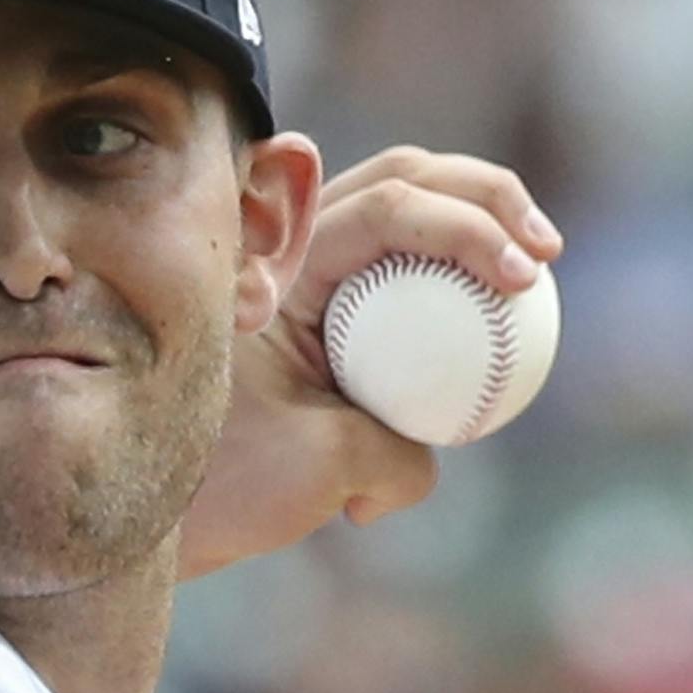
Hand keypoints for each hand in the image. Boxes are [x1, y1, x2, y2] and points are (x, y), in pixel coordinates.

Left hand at [178, 146, 565, 579]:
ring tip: (534, 271)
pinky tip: (500, 320)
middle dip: (486, 196)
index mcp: (274, 267)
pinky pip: (400, 278)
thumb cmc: (218, 484)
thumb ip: (403, 453)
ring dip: (475, 223)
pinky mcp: (324, 320)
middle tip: (543, 254)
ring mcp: (304, 282)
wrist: (150, 512)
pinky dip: (452, 279)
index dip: (467, 225)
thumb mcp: (324, 465)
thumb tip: (429, 452)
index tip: (520, 279)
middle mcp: (283, 256)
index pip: (386, 204)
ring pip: (402, 217)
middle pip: (401, 180)